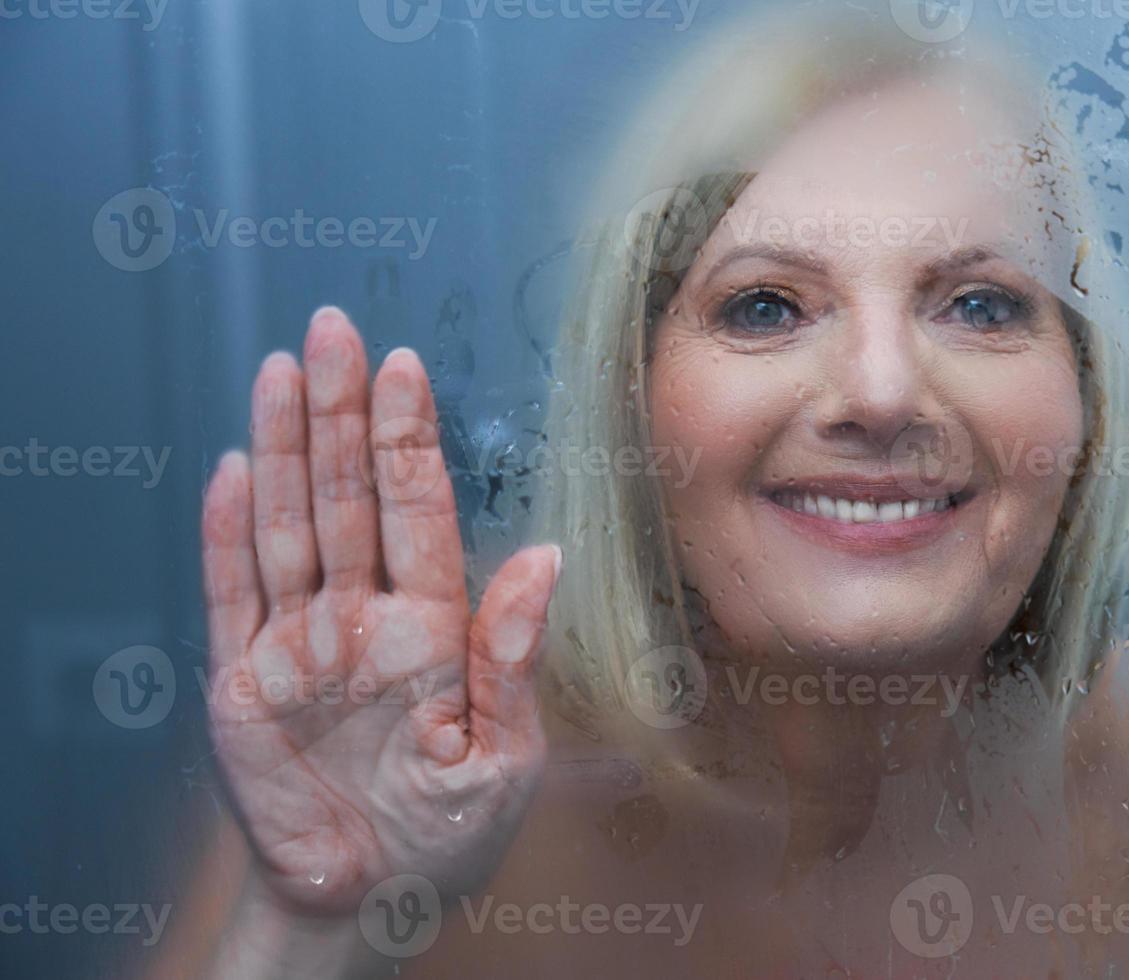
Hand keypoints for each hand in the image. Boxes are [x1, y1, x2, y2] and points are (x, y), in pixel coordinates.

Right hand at [200, 307, 558, 916]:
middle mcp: (362, 617)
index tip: (407, 366)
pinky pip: (230, 593)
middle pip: (348, 494)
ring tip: (283, 369)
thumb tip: (545, 557)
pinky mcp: (241, 680)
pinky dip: (226, 532)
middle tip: (336, 327)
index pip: (418, 511)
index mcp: (432, 626)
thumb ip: (511, 656)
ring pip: (289, 523)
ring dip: (283, 445)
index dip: (410, 439)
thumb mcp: (503, 755)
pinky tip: (232, 468)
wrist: (367, 903)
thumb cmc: (447, 833)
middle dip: (343, 412)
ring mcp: (298, 641)